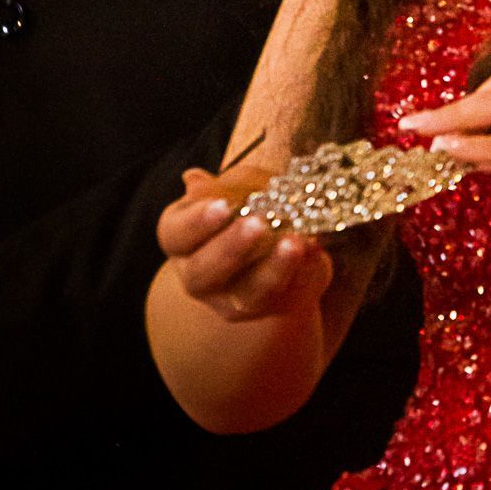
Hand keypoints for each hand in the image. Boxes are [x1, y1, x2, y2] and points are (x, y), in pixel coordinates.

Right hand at [156, 166, 332, 322]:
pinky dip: (302, 271)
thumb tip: (194, 180)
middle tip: (256, 224)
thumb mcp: (235, 187)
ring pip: (247, 294)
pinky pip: (285, 295)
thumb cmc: (244, 206)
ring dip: (273, 267)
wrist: (272, 244)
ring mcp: (230, 300)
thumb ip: (223, 186)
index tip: (222, 204)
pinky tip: (314, 249)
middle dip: (231, 248)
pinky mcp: (268, 309)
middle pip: (203, 272)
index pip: (176, 233)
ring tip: (294, 242)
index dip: (197, 221)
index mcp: (181, 238)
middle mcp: (198, 275)